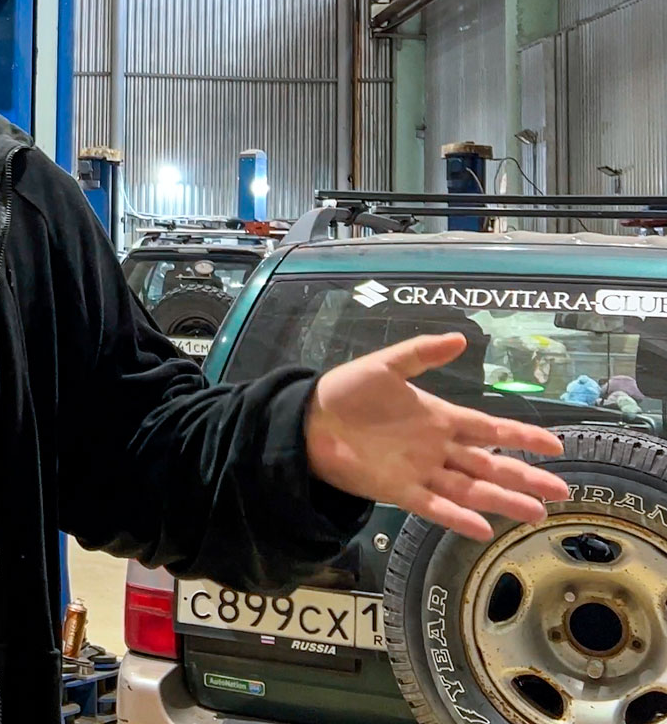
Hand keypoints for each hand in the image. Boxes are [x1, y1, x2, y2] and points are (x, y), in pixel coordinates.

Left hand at [307, 333, 571, 541]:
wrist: (306, 421)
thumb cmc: (346, 392)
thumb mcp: (385, 366)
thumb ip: (422, 354)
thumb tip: (460, 339)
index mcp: (439, 418)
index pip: (491, 428)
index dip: (523, 436)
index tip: (556, 446)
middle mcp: (437, 448)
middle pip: (490, 465)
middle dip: (525, 477)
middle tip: (561, 491)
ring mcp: (421, 471)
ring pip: (471, 489)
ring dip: (502, 500)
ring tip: (535, 513)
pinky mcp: (398, 490)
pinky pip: (434, 506)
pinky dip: (458, 516)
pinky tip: (483, 527)